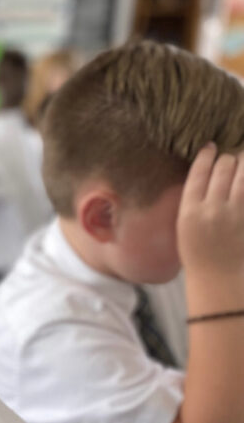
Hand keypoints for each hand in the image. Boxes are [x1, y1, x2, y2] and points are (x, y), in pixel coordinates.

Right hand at [178, 143, 243, 278]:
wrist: (217, 276)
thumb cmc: (198, 252)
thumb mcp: (184, 226)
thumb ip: (193, 201)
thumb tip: (206, 173)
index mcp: (190, 211)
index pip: (199, 172)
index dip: (206, 155)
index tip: (210, 147)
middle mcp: (213, 209)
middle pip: (224, 168)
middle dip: (228, 158)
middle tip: (230, 157)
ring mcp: (235, 213)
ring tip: (243, 158)